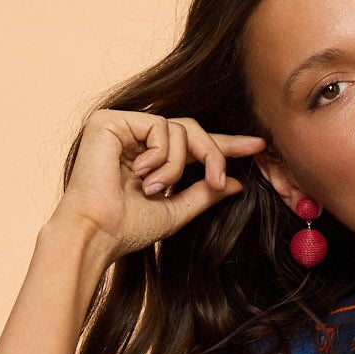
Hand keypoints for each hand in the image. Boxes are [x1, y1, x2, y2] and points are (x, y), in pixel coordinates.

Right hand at [52, 107, 269, 264]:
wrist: (96, 233)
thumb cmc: (127, 228)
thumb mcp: (176, 211)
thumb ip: (204, 193)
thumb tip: (235, 183)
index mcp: (149, 158)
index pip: (192, 144)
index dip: (225, 145)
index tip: (258, 146)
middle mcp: (135, 138)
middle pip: (191, 130)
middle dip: (212, 153)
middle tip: (216, 178)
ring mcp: (123, 127)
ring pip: (180, 129)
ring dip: (177, 165)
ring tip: (153, 189)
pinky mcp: (111, 120)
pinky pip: (160, 127)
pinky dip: (161, 156)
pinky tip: (140, 175)